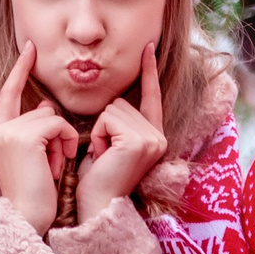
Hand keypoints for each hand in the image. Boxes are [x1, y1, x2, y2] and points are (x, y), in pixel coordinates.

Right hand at [0, 42, 76, 235]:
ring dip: (61, 142)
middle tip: (52, 164)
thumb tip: (44, 106)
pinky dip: (64, 143)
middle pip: (42, 110)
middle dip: (57, 136)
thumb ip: (37, 128)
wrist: (28, 219)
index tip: (31, 48)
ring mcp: (9, 131)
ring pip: (52, 117)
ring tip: (53, 167)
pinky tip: (56, 166)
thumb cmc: (37, 194)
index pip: (9, 92)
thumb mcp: (36, 156)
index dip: (20, 69)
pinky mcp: (23, 136)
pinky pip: (57, 124)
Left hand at [76, 42, 167, 224]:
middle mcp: (159, 136)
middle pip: (122, 101)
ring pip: (114, 107)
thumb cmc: (97, 178)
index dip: (149, 72)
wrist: (96, 206)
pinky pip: (108, 117)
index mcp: (154, 136)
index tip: (147, 47)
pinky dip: (99, 133)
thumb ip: (117, 122)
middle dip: (104, 122)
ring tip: (103, 155)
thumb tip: (111, 100)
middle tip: (104, 152)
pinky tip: (102, 155)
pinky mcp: (138, 141)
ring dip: (100, 129)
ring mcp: (151, 139)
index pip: (151, 97)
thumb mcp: (111, 143)